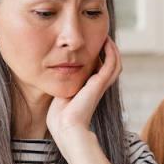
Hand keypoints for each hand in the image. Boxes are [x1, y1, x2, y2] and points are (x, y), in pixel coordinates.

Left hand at [46, 37, 121, 154]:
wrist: (66, 127)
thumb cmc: (60, 118)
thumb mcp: (59, 97)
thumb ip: (59, 87)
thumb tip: (49, 78)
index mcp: (89, 90)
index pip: (98, 71)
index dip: (97, 58)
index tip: (90, 45)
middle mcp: (97, 87)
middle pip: (109, 65)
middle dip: (107, 51)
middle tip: (102, 37)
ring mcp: (100, 85)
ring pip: (114, 63)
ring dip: (112, 49)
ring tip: (106, 37)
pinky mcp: (99, 83)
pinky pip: (111, 63)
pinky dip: (111, 52)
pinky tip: (106, 41)